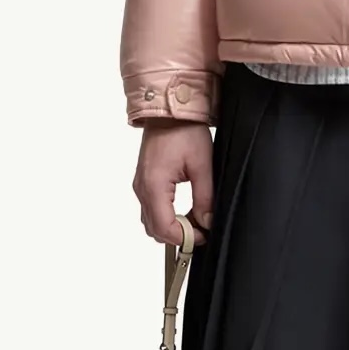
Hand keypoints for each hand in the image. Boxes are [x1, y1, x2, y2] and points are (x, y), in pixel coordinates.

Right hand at [133, 119, 213, 246]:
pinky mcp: (144, 182)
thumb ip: (205, 197)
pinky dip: (166, 216)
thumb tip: (208, 221)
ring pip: (151, 221)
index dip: (185, 238)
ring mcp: (140, 186)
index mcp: (154, 185)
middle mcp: (142, 188)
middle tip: (201, 230)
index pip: (164, 227)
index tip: (203, 236)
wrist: (169, 112)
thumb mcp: (202, 165)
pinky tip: (185, 211)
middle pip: (154, 229)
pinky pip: (151, 209)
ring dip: (171, 227)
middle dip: (178, 236)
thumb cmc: (184, 131)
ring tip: (195, 219)